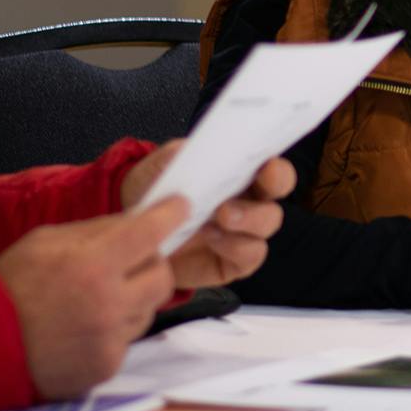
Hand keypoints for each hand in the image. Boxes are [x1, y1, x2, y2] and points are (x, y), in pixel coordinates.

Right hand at [0, 198, 185, 400]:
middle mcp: (107, 305)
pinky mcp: (106, 367)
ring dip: (132, 297)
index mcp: (92, 266)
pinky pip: (127, 339)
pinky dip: (113, 328)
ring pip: (148, 309)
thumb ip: (96, 231)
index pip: (150, 234)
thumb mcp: (46, 241)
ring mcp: (109, 341)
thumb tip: (137, 220)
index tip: (181, 207)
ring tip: (95, 297)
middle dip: (151, 263)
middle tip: (129, 260)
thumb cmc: (9, 286)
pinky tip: (84, 326)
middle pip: (163, 275)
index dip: (170, 215)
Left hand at [119, 140, 296, 289]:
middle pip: (278, 194)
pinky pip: (250, 254)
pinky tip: (211, 237)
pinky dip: (234, 246)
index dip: (276, 168)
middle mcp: (249, 200)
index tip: (266, 167)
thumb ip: (179, 155)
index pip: (271, 167)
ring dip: (248, 220)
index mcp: (240, 172)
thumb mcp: (161, 166)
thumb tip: (192, 150)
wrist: (132, 231)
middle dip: (268, 192)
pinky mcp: (234, 261)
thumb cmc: (155, 192)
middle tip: (233, 202)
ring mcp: (244, 232)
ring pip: (268, 224)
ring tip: (218, 218)